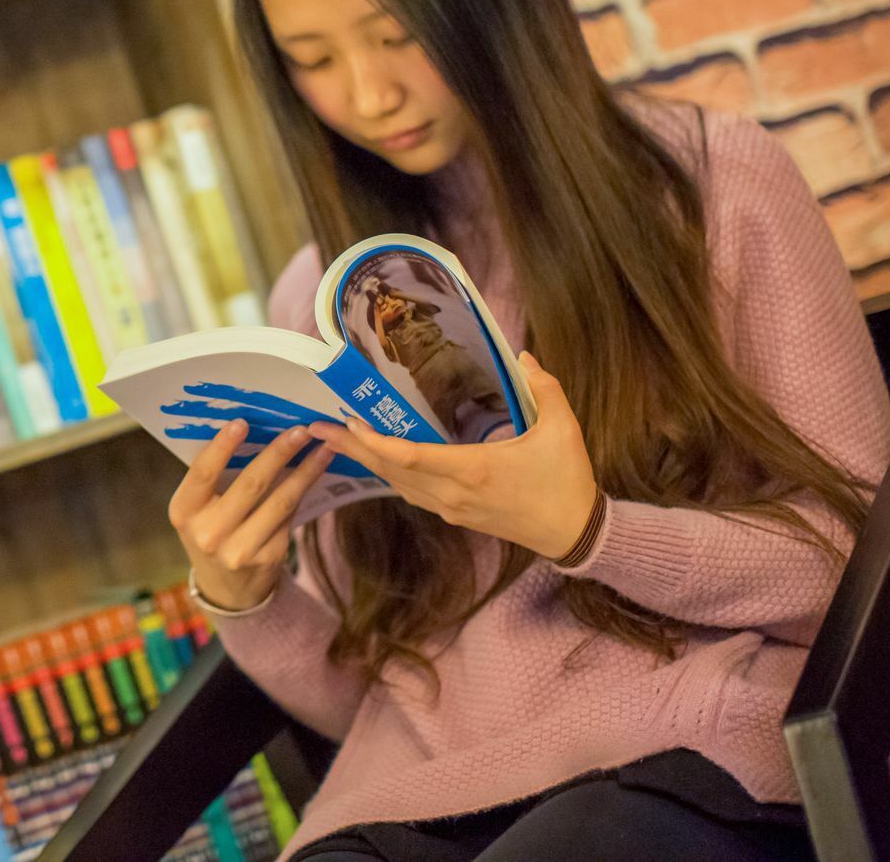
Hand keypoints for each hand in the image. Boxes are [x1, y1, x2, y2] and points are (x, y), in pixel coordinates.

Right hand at [169, 420, 335, 610]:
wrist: (226, 587)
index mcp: (184, 512)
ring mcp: (240, 550)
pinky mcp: (269, 558)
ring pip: (280, 501)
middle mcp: (209, 533)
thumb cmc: (211, 530)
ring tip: (323, 448)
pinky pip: (289, 517)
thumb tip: (254, 431)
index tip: (242, 422)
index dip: (222, 446)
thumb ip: (214, 478)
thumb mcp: (197, 508)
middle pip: (250, 485)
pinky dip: (303, 491)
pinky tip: (316, 472)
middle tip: (300, 430)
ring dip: (305, 471)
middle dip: (279, 453)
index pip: (202, 473)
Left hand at [307, 352, 597, 559]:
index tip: (347, 422)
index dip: (374, 441)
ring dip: (365, 460)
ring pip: (396, 484)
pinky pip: (411, 492)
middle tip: (314, 428)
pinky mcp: (455, 514)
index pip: (411, 456)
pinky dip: (387, 473)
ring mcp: (451, 507)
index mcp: (472, 470)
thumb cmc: (567, 481)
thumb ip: (544, 388)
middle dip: (350, 448)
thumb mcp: (563, 429)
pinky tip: (373, 458)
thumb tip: (524, 355)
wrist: (574, 534)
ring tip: (335, 438)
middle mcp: (452, 493)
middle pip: (390, 469)